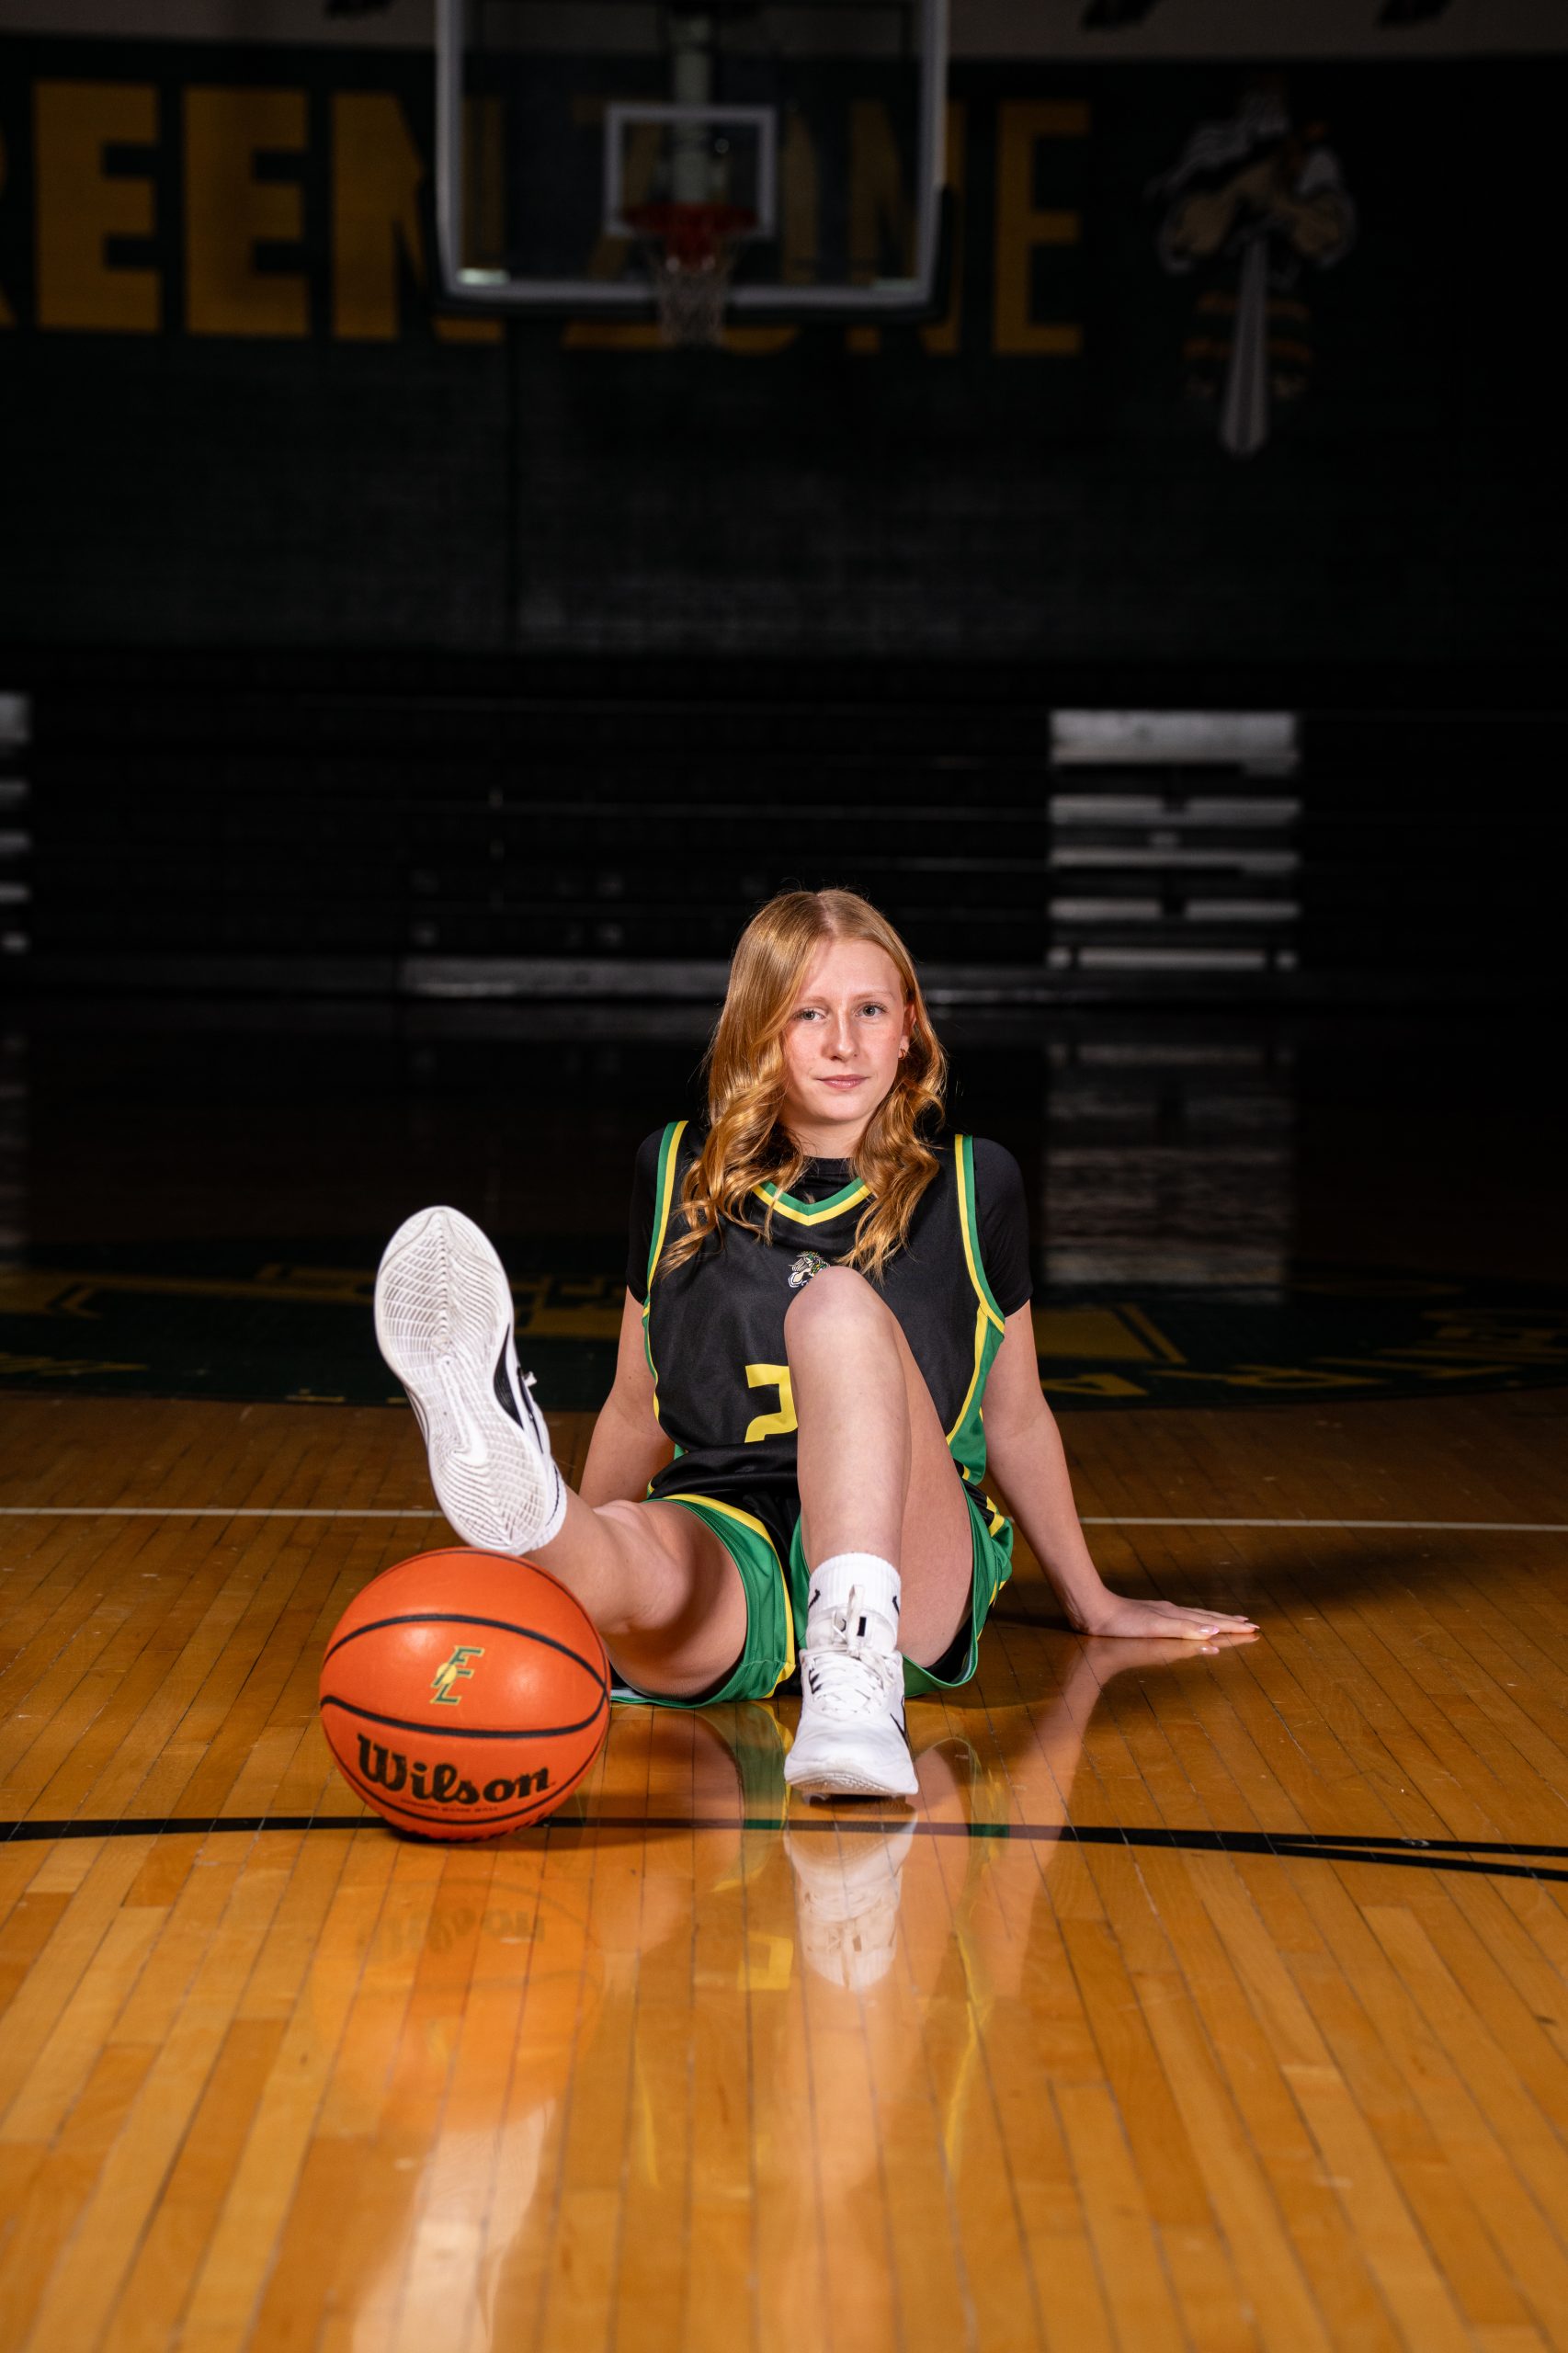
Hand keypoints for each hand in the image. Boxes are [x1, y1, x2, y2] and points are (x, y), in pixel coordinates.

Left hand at [1067, 1590, 1257, 1646]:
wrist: (1092, 1609)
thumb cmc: (1121, 1622)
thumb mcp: (1155, 1627)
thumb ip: (1184, 1629)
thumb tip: (1214, 1632)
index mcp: (1177, 1616)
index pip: (1212, 1621)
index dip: (1232, 1626)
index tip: (1254, 1628)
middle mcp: (1173, 1612)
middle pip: (1208, 1617)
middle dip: (1230, 1622)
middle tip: (1251, 1625)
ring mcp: (1162, 1613)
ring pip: (1196, 1616)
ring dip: (1216, 1620)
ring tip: (1230, 1621)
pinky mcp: (1150, 1617)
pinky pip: (1183, 1619)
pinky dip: (1196, 1623)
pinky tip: (1192, 1623)